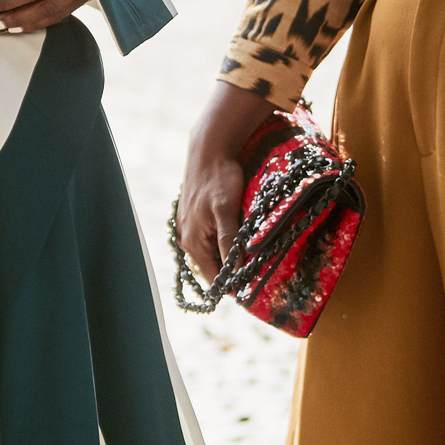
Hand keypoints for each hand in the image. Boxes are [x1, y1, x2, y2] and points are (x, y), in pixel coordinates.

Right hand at [178, 81, 273, 276]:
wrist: (209, 149)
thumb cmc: (218, 178)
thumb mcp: (226, 210)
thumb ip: (228, 242)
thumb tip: (233, 273)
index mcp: (193, 242)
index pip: (213, 278)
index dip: (232, 288)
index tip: (253, 294)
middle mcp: (186, 238)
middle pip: (212, 267)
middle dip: (231, 274)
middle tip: (257, 279)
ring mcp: (188, 228)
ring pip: (211, 253)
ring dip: (228, 259)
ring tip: (250, 263)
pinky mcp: (194, 218)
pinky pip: (209, 239)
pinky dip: (222, 245)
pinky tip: (236, 241)